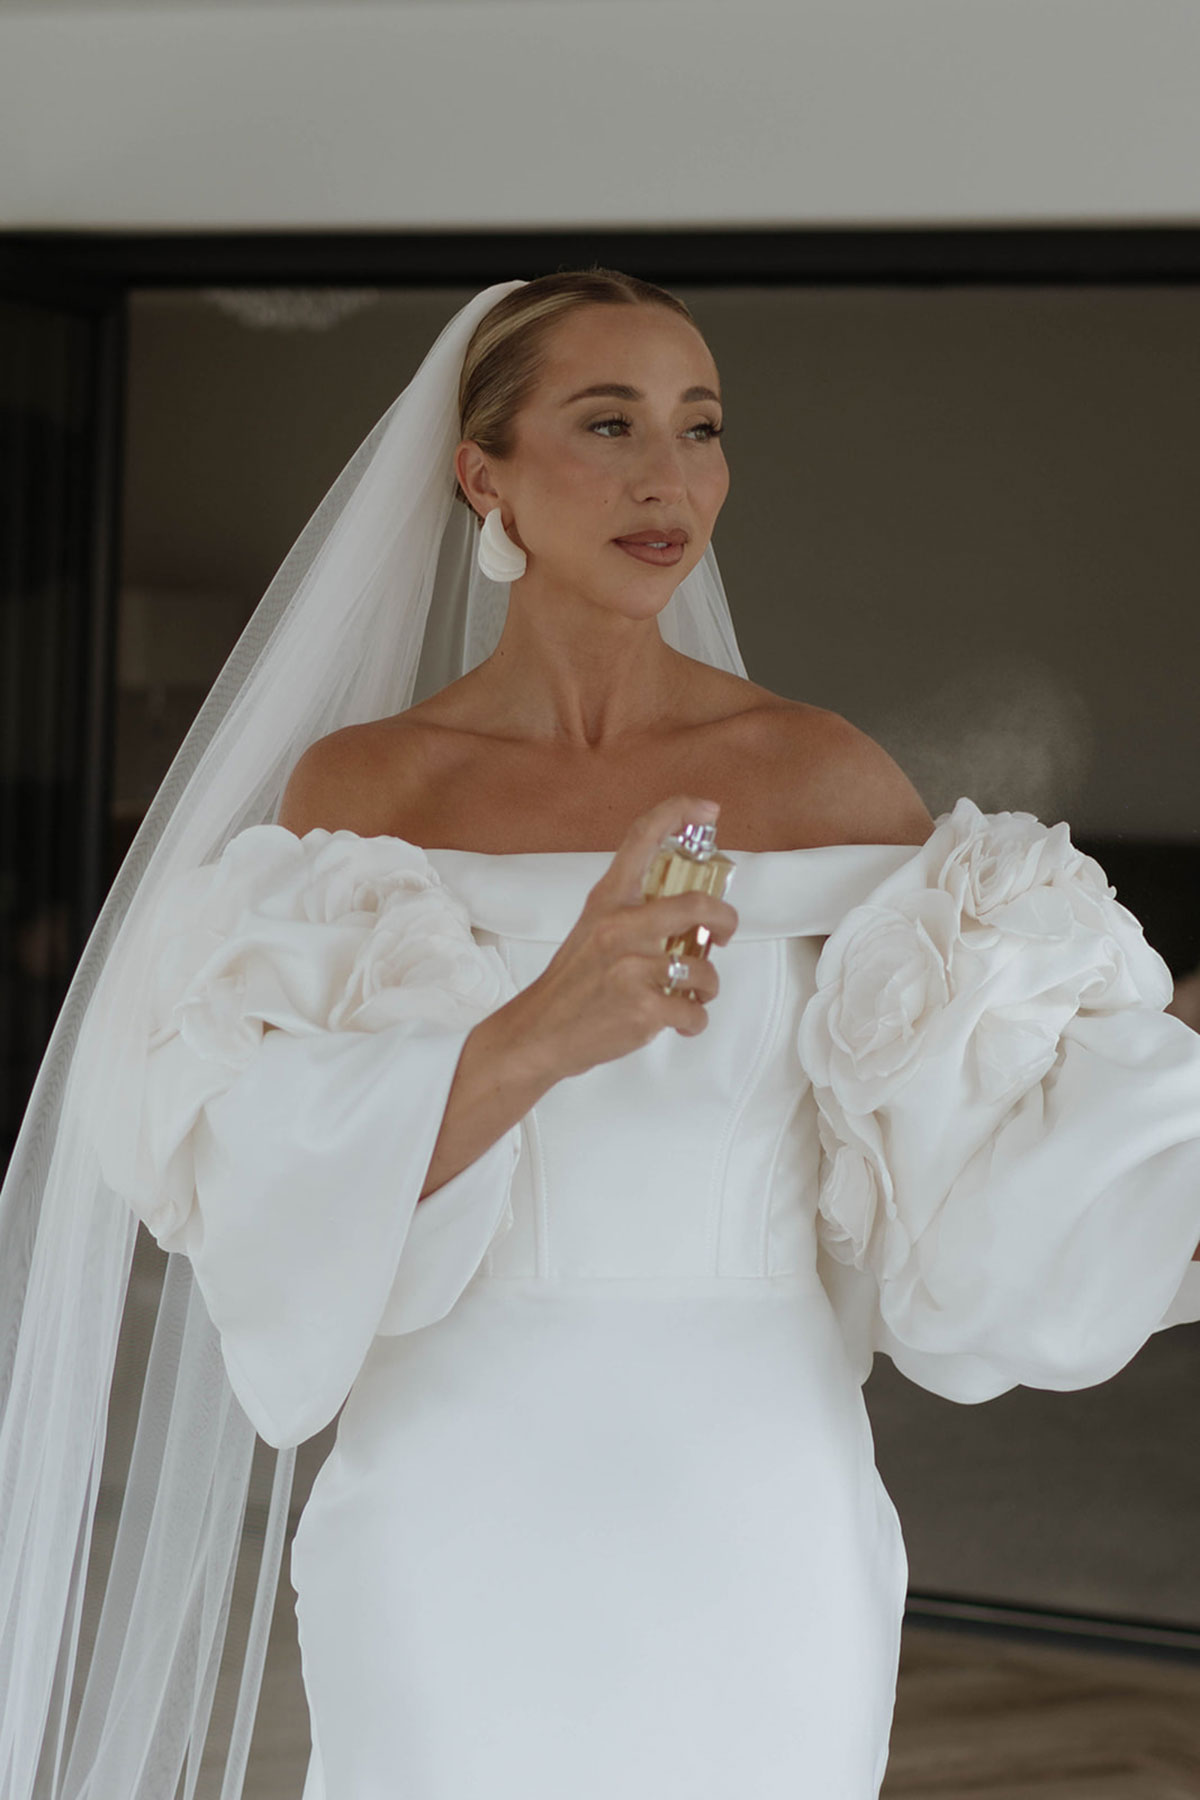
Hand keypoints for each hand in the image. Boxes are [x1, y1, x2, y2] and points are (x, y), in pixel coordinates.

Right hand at [503, 794, 739, 1083]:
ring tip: (689, 995)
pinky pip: (694, 1012)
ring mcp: (631, 968)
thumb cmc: (572, 984)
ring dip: (706, 987)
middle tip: (724, 934)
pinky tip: (677, 1021)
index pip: (641, 838)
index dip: (678, 813)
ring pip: (703, 971)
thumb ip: (634, 914)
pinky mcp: (642, 1009)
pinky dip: (694, 1021)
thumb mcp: (592, 930)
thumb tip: (693, 915)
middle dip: (726, 921)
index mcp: (607, 901)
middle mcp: (619, 927)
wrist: (539, 1034)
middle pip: (696, 906)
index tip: (707, 809)